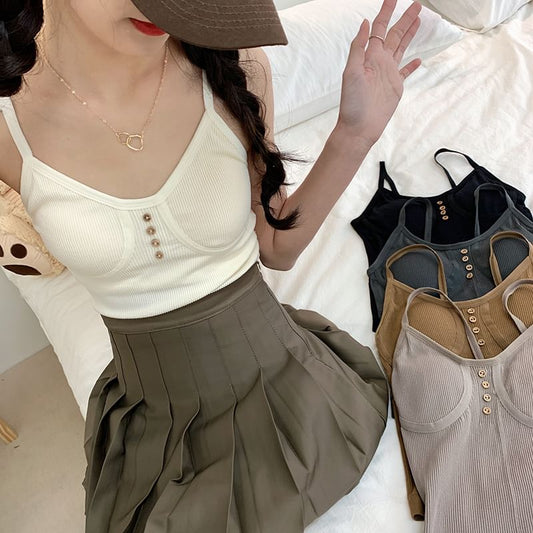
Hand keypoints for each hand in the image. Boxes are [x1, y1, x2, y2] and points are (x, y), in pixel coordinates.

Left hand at [336, 0, 421, 145]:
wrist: (359, 127)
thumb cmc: (352, 103)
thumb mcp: (351, 72)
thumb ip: (358, 48)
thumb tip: (365, 24)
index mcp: (369, 56)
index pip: (379, 28)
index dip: (386, 11)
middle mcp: (379, 62)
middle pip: (394, 34)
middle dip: (404, 18)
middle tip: (416, 4)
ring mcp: (388, 74)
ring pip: (401, 48)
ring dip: (409, 34)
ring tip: (418, 20)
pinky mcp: (395, 87)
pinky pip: (405, 72)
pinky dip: (412, 65)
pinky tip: (417, 59)